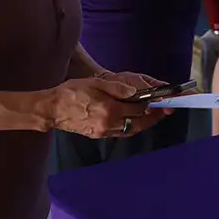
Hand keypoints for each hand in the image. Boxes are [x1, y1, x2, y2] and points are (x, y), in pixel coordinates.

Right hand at [51, 75, 168, 138]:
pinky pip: (120, 133)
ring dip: (144, 124)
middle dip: (153, 116)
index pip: (138, 109)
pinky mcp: (98, 135)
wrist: (53, 109)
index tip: (163, 100)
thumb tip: (136, 91)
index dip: (152, 104)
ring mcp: (103, 132)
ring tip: (154, 116)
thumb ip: (117, 88)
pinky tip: (136, 121)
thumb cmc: (73, 92)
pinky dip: (132, 128)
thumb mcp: (96, 83)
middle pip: (138, 123)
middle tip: (165, 110)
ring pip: (130, 130)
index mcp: (110, 110)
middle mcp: (109, 124)